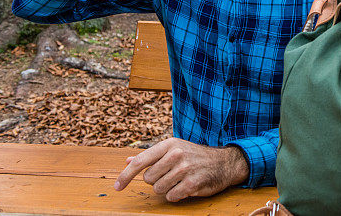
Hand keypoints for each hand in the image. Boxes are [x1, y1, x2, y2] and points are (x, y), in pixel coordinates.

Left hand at [114, 138, 248, 201]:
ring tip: (179, 180)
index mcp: (169, 144)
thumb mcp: (173, 149)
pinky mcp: (192, 183)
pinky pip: (171, 196)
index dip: (125, 176)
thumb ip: (150, 156)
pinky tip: (185, 187)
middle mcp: (176, 154)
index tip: (117, 187)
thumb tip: (127, 161)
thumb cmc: (194, 156)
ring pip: (158, 189)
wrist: (223, 162)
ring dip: (167, 188)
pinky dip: (176, 195)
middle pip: (148, 179)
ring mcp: (185, 169)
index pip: (140, 161)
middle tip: (170, 175)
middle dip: (156, 181)